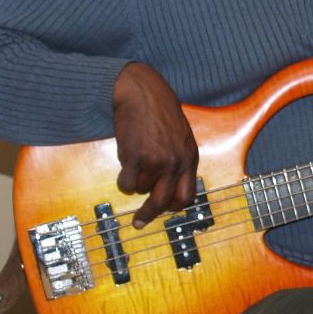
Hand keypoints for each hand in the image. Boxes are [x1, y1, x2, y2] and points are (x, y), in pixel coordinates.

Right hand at [112, 62, 199, 227]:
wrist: (142, 91)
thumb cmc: (159, 110)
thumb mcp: (180, 135)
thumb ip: (179, 160)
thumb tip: (171, 187)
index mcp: (190, 157)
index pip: (187, 195)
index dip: (174, 206)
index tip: (165, 211)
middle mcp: (176, 162)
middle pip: (164, 202)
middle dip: (149, 215)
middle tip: (139, 222)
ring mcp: (156, 161)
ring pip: (140, 190)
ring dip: (134, 182)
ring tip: (134, 162)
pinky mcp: (135, 157)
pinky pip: (126, 183)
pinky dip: (122, 178)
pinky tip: (125, 161)